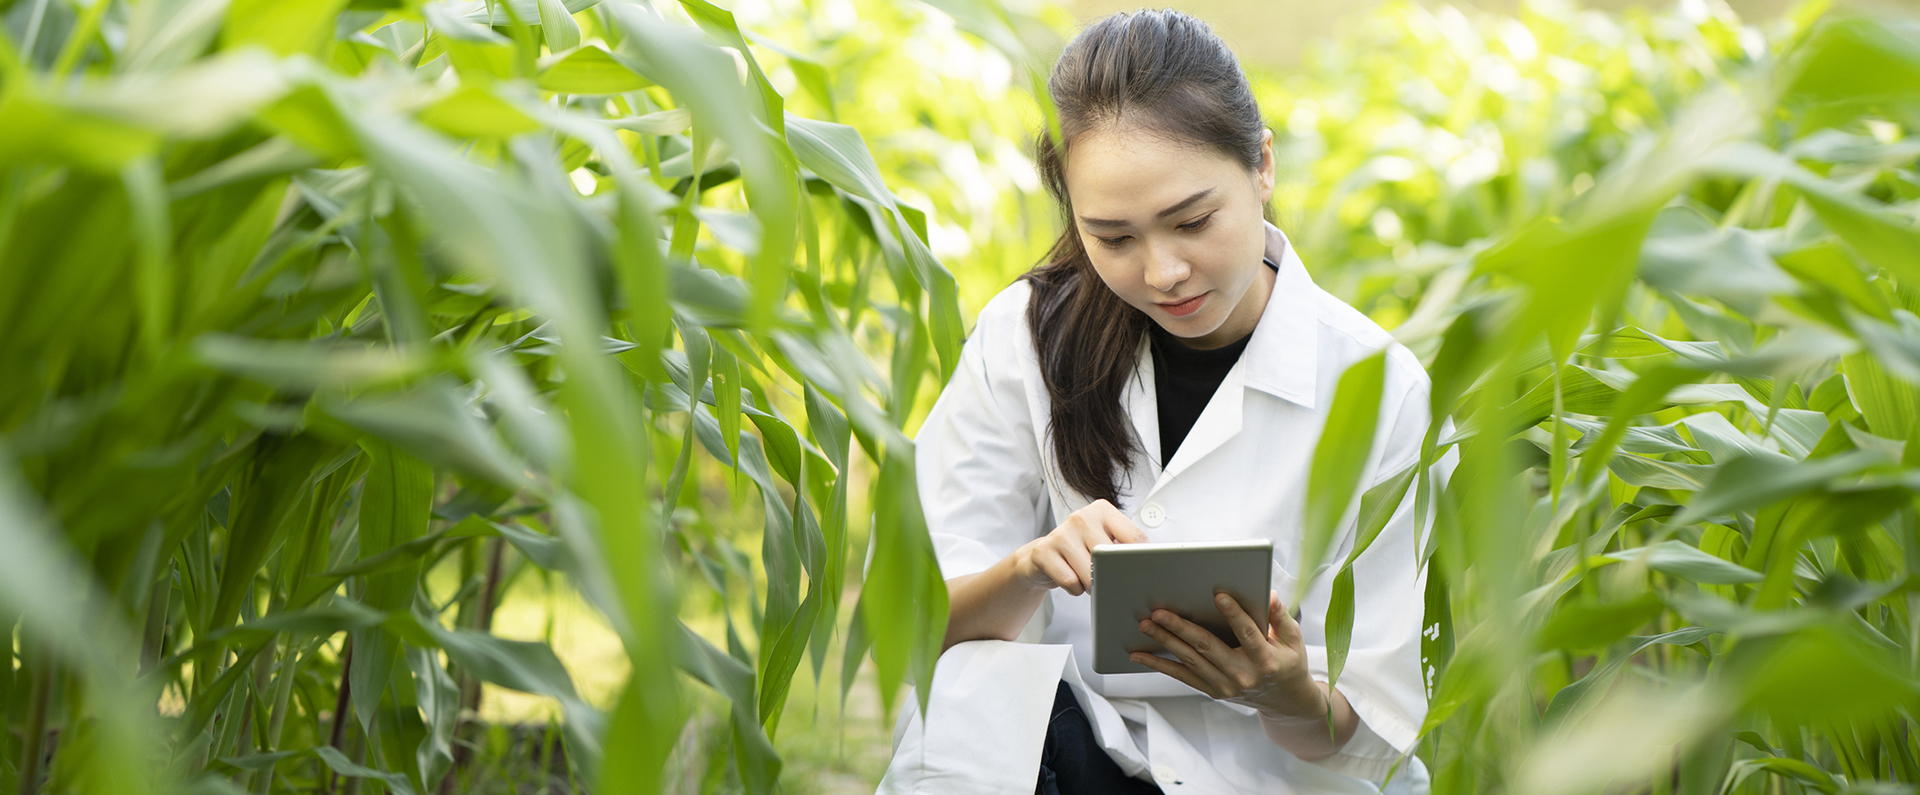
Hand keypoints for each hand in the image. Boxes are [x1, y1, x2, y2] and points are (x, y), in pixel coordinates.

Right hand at [1010, 500, 1147, 595]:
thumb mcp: (1104, 541)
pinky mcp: (1043, 551)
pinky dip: (1075, 589)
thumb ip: (1123, 546)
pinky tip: (1072, 580)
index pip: (1134, 537)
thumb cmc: (1081, 551)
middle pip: (1111, 558)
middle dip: (1113, 576)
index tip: (1144, 573)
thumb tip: (1149, 567)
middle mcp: (1081, 517)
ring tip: (1088, 580)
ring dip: (1093, 586)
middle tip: (1109, 580)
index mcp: (1102, 510)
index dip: (1141, 560)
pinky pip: (1071, 582)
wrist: (1042, 557)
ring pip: (1090, 573)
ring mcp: (1060, 533)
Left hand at [1130, 590, 1328, 719]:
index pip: (1248, 633)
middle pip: (1207, 647)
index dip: (1234, 614)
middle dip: (1181, 628)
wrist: (1285, 702)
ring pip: (1190, 661)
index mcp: (1266, 660)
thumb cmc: (1289, 663)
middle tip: (1159, 612)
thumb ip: (1280, 616)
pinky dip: (1160, 664)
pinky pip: (1183, 676)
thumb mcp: (1293, 639)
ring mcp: (1225, 686)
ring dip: (1165, 642)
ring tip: (1146, 625)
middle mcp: (1243, 675)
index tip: (1219, 595)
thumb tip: (1269, 594)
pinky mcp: (1213, 690)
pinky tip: (1139, 654)